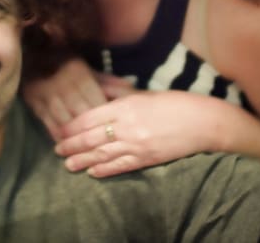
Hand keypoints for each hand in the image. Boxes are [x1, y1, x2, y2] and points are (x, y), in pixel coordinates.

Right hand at [23, 58, 129, 139]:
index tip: (117, 130)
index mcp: (81, 75)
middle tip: (105, 146)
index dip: (107, 118)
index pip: (97, 103)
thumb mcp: (87, 67)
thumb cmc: (65, 63)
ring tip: (87, 153)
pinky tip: (67, 146)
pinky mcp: (36, 105)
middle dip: (94, 133)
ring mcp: (49, 97)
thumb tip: (131, 88)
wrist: (32, 57)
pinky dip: (59, 137)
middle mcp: (65, 87)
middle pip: (83, 116)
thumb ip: (108, 80)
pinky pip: (49, 125)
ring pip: (66, 123)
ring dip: (76, 140)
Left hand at [54, 91, 230, 176]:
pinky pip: (121, 166)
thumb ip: (117, 93)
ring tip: (68, 164)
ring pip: (103, 154)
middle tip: (57, 149)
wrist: (203, 122)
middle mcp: (128, 126)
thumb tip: (97, 87)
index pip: (91, 117)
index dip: (72, 125)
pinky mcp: (147, 158)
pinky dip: (105, 169)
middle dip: (72, 144)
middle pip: (92, 137)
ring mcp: (137, 144)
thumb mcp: (142, 93)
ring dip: (83, 160)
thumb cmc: (173, 103)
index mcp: (126, 106)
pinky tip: (93, 172)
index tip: (59, 129)